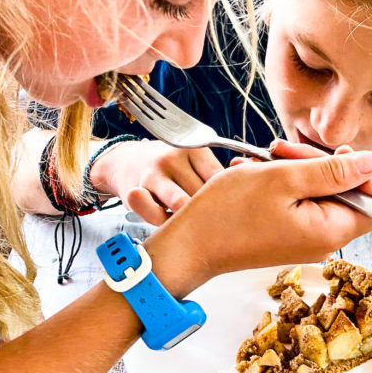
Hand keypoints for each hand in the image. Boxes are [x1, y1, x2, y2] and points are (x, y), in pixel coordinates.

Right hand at [88, 138, 223, 224]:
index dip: (226, 197)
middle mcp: (172, 158)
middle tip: (210, 221)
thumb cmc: (171, 167)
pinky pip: (158, 217)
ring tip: (191, 223)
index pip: (219, 179)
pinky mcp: (135, 192)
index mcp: (194, 149)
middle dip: (208, 211)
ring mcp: (153, 174)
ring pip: (182, 207)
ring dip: (188, 219)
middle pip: (202, 195)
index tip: (227, 208)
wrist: (125, 161)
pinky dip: (166, 223)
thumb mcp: (194, 160)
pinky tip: (169, 220)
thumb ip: (215, 175)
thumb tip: (246, 194)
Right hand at [144, 148, 371, 296]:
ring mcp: (305, 239)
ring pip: (318, 194)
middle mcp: (322, 240)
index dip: (360, 173)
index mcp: (329, 230)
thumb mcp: (283, 179)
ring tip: (264, 162)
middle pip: (345, 194)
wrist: (191, 244)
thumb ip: (332, 171)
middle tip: (284, 152)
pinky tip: (258, 175)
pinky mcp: (287, 236)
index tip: (331, 155)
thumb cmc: (228, 214)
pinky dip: (282, 184)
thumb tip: (370, 162)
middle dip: (318, 164)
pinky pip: (299, 203)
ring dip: (294, 170)